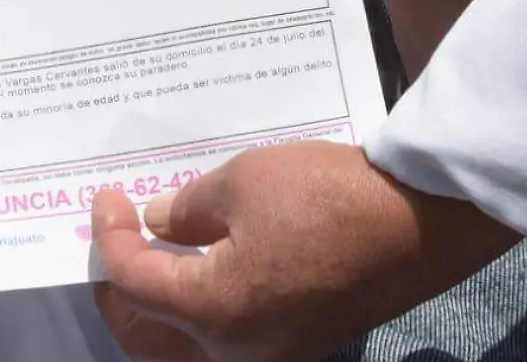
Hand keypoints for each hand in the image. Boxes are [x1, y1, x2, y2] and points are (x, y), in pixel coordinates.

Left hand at [91, 142, 518, 361]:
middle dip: (118, 291)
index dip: (109, 236)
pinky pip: (226, 344)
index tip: (107, 199)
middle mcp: (235, 351)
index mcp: (213, 311)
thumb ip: (187, 210)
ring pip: (184, 353)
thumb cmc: (330, 196)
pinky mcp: (298, 345)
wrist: (419, 222)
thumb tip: (157, 223)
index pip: (131, 281)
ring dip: (156, 312)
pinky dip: (199, 315)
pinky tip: (201, 268)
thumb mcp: (243, 182)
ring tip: (151, 259)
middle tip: (115, 241)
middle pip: (145, 339)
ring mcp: (270, 356)